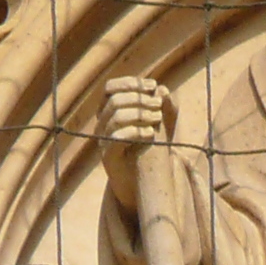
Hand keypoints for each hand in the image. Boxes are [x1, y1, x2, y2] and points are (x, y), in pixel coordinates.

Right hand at [100, 75, 174, 210]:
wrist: (140, 181)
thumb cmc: (148, 147)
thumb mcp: (160, 124)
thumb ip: (163, 107)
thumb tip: (163, 90)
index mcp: (110, 111)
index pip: (110, 88)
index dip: (130, 83)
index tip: (152, 86)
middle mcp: (102, 123)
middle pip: (114, 101)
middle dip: (139, 99)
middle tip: (158, 104)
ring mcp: (103, 140)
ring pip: (115, 117)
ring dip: (139, 113)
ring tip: (157, 118)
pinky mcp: (108, 156)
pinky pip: (116, 138)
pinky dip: (135, 131)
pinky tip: (151, 133)